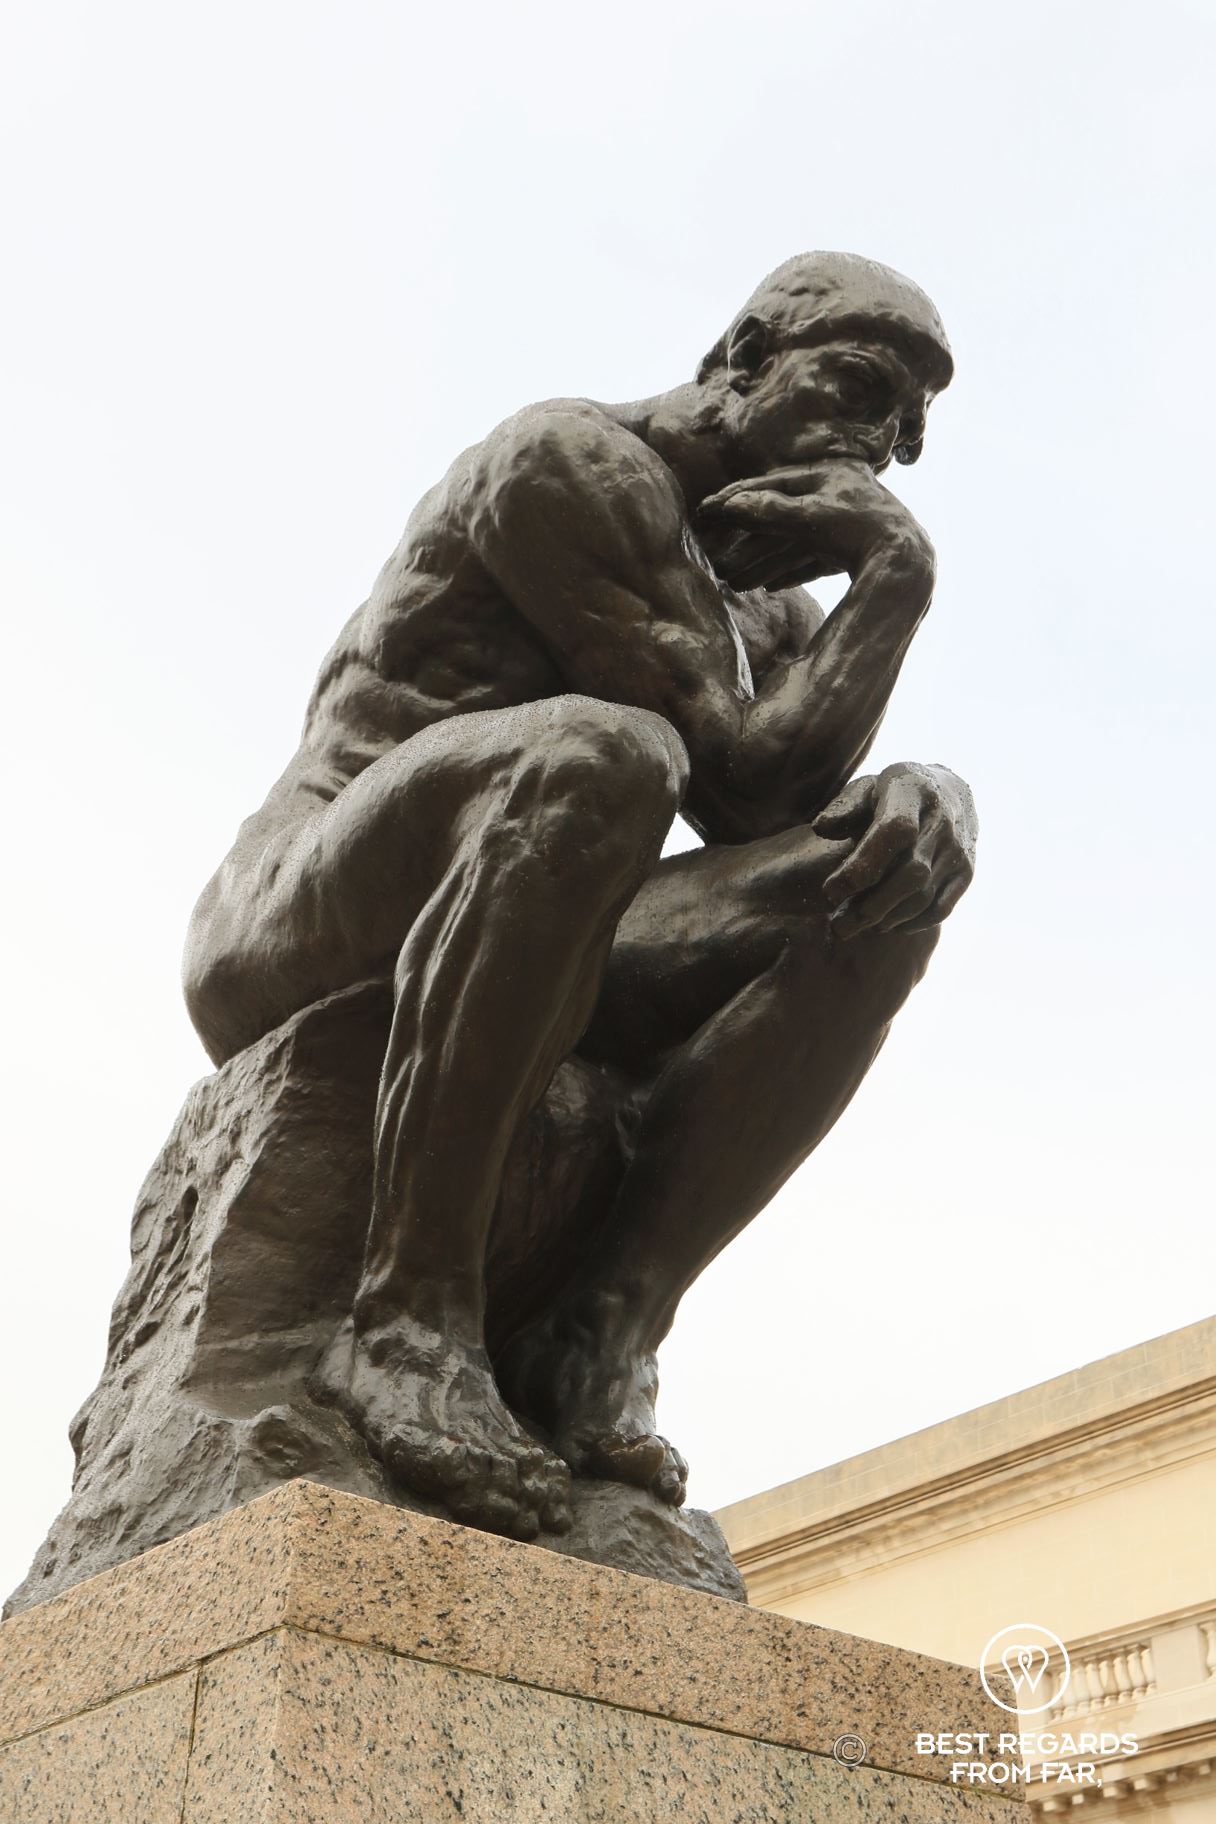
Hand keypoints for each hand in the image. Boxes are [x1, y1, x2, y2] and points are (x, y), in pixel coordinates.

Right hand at [695, 459, 933, 591]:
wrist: (905, 563)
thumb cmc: (857, 531)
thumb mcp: (808, 517)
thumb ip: (769, 511)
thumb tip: (731, 506)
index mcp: (827, 474)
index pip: (771, 485)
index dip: (736, 499)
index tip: (707, 511)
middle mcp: (836, 493)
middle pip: (780, 517)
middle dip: (746, 541)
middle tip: (715, 554)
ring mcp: (846, 522)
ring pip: (793, 541)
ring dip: (762, 562)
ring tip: (735, 581)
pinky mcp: (854, 549)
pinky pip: (812, 559)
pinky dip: (790, 571)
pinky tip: (771, 587)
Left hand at [811, 763, 976, 938]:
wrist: (949, 791)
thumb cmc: (894, 794)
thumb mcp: (867, 788)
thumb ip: (844, 807)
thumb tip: (821, 828)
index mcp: (913, 793)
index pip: (894, 832)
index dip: (862, 866)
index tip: (831, 891)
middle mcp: (942, 821)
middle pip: (910, 873)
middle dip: (871, 905)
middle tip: (838, 925)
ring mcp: (958, 849)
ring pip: (925, 895)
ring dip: (888, 918)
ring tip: (855, 927)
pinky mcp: (966, 871)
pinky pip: (942, 907)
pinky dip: (914, 923)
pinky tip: (887, 926)